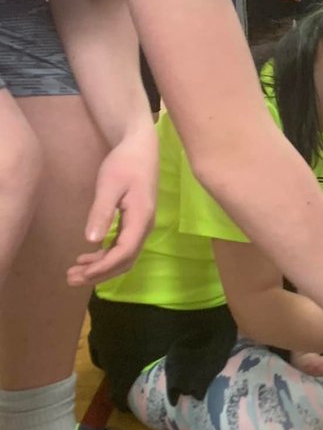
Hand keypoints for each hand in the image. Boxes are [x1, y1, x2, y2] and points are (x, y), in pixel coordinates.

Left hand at [67, 125, 158, 286]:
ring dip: (100, 267)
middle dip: (99, 273)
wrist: (141, 150)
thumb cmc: (124, 164)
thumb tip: (91, 240)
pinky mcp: (134, 224)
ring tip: (74, 272)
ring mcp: (140, 227)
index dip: (104, 267)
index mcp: (141, 219)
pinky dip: (104, 256)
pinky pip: (121, 247)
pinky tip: (86, 257)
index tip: (82, 274)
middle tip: (71, 279)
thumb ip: (101, 213)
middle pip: (125, 261)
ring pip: (123, 257)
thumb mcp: (109, 186)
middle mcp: (144, 228)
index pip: (125, 252)